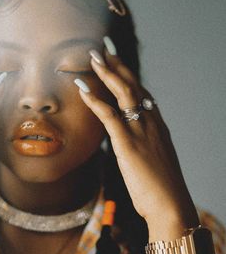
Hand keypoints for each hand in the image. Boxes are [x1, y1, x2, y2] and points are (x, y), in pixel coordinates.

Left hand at [76, 44, 198, 226]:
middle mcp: (151, 122)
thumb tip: (130, 145)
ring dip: (106, 73)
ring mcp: (141, 131)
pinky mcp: (128, 143)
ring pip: (123, 93)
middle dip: (117, 64)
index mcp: (157, 126)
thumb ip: (143, 147)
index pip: (141, 93)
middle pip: (133, 85)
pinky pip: (109, 115)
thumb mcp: (154, 162)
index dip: (127, 75)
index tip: (116, 60)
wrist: (170, 205)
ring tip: (92, 57)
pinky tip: (82, 88)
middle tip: (102, 47)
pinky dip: (95, 99)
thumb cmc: (161, 190)